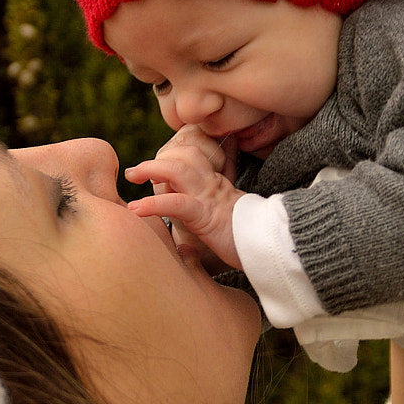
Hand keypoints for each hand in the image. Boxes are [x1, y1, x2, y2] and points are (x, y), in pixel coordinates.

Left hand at [125, 126, 244, 270]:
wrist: (272, 248)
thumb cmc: (249, 239)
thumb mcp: (229, 218)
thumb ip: (212, 212)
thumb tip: (193, 232)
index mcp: (216, 184)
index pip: (192, 156)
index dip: (172, 156)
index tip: (152, 170)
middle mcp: (213, 185)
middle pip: (184, 155)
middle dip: (156, 158)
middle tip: (134, 172)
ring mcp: (210, 198)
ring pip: (179, 169)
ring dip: (151, 169)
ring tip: (131, 176)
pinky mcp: (207, 216)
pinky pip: (178, 203)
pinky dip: (154, 204)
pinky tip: (136, 209)